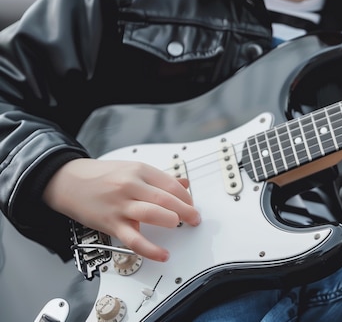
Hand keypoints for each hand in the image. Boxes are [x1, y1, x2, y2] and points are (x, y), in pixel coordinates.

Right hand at [43, 158, 200, 261]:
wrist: (66, 181)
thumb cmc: (100, 176)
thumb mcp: (131, 169)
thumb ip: (158, 178)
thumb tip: (184, 184)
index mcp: (139, 170)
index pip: (171, 184)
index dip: (186, 197)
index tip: (191, 205)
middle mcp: (130, 186)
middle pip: (166, 198)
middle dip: (186, 210)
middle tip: (194, 219)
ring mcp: (120, 205)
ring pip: (153, 213)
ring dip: (171, 220)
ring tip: (180, 225)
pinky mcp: (111, 224)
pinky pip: (134, 240)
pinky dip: (151, 249)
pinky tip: (163, 254)